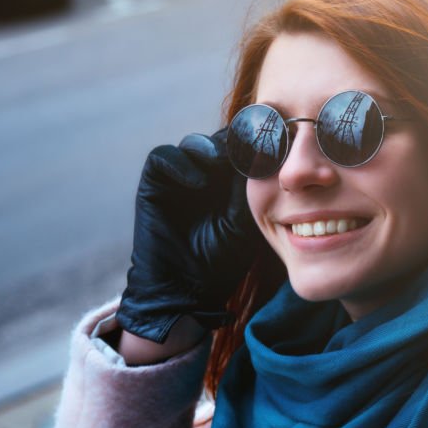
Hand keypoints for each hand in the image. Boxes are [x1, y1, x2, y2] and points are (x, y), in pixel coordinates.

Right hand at [117, 128, 261, 343]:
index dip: (255, 144)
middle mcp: (206, 175)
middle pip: (220, 141)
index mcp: (231, 183)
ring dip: (211, 149)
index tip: (272, 143)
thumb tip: (265, 157)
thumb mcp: (245, 221)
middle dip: (235, 142)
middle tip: (250, 145)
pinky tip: (199, 181)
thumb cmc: (221, 259)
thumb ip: (251, 190)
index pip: (243, 150)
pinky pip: (164, 157)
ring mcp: (179, 177)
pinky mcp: (154, 184)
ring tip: (226, 161)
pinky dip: (180, 162)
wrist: (186, 287)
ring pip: (195, 144)